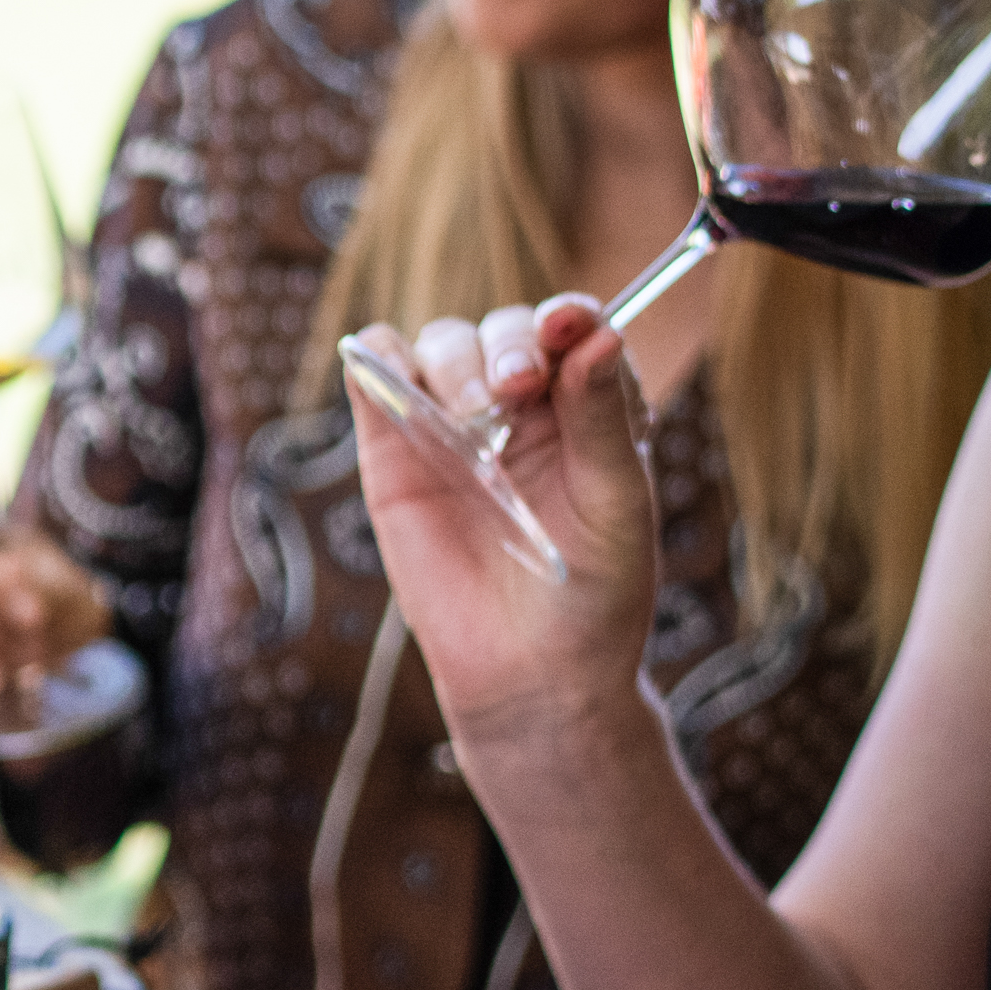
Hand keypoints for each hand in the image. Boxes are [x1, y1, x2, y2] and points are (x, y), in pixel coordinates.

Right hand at [345, 295, 660, 743]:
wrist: (528, 673)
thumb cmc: (591, 595)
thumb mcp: (616, 504)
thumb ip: (602, 418)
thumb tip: (601, 335)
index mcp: (587, 410)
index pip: (575, 332)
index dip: (569, 317)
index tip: (567, 326)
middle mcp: (520, 407)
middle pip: (503, 328)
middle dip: (510, 344)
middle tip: (517, 388)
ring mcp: (452, 424)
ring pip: (439, 341)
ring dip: (456, 359)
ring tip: (474, 415)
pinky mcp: (392, 449)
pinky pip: (374, 371)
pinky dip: (378, 358)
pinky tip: (401, 386)